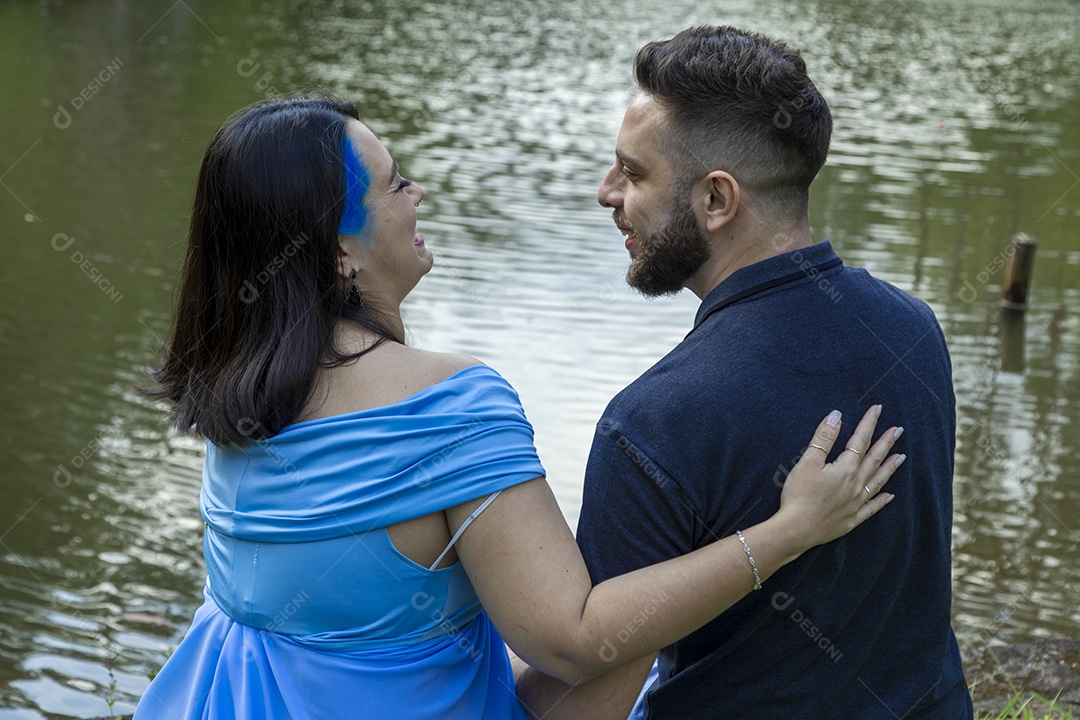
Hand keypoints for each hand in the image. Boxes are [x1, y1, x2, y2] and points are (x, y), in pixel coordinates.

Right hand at [777, 405, 901, 548]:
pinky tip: (890, 495)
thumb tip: (837, 416)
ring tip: (901, 457)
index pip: (860, 440)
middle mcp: (856, 484)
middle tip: (898, 430)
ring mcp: (856, 503)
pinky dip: (882, 500)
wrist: (797, 529)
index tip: (877, 409)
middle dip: (886, 442)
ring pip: (877, 481)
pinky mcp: (851, 519)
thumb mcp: (808, 461)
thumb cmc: (799, 494)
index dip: (868, 423)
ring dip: (889, 468)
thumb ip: (824, 438)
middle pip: (874, 459)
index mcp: (846, 468)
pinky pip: (872, 507)